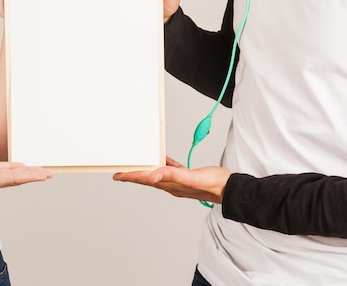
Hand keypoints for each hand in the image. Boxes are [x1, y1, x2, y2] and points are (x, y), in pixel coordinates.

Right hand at [0, 156, 51, 193]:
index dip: (27, 176)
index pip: (9, 179)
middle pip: (13, 179)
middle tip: (49, 174)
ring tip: (39, 171)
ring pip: (8, 175)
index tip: (42, 175)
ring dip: (24, 173)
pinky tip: (17, 167)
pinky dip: (10, 168)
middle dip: (32, 176)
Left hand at [113, 156, 230, 203]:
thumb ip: (173, 176)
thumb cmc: (213, 184)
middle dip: (133, 174)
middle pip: (147, 178)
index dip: (130, 177)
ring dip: (146, 169)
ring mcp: (179, 181)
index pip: (145, 179)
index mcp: (170, 185)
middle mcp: (172, 184)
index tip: (117, 175)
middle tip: (120, 171)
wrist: (229, 188)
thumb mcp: (192, 178)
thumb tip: (153, 175)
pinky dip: (163, 163)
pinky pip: (171, 169)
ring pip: (157, 174)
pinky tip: (162, 158)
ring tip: (136, 165)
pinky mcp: (187, 175)